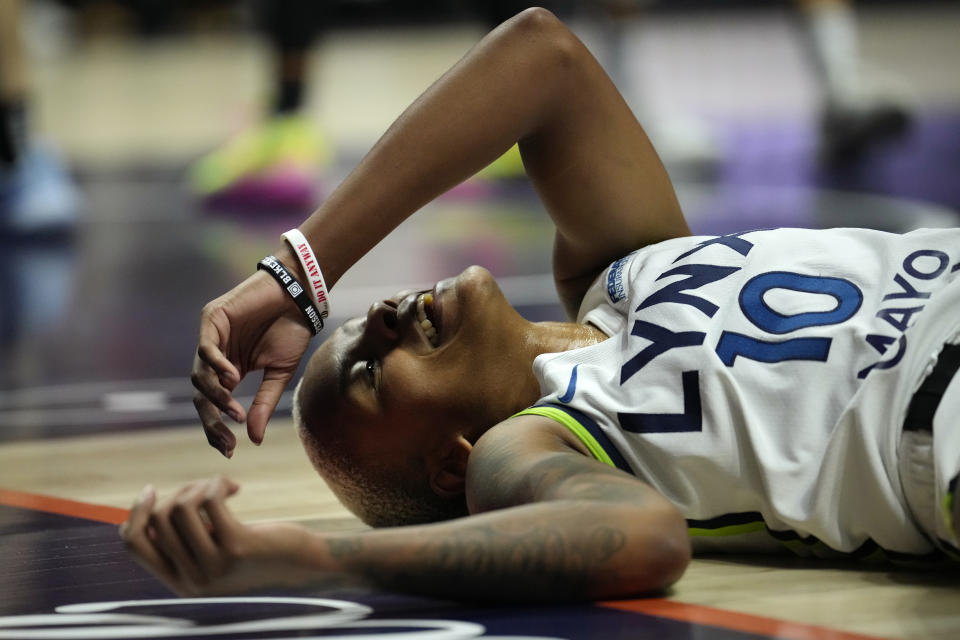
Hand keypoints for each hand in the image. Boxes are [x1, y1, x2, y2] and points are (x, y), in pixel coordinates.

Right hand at [120, 477, 311, 595]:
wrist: (303, 563)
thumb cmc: (256, 551)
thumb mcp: (213, 551)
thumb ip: (183, 540)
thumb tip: (145, 511)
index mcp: (179, 583)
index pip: (133, 545)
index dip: (135, 513)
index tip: (151, 490)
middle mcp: (192, 581)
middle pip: (158, 520)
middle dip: (178, 493)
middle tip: (205, 488)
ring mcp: (214, 567)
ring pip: (180, 508)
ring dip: (199, 486)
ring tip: (220, 487)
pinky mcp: (236, 547)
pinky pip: (209, 500)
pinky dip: (217, 484)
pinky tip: (234, 488)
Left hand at [192, 265, 311, 456]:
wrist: (299, 297)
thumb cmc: (291, 330)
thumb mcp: (279, 374)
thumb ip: (263, 403)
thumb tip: (254, 439)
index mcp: (229, 371)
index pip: (213, 405)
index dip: (217, 428)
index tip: (230, 449)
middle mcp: (216, 357)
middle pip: (200, 395)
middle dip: (211, 420)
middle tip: (227, 438)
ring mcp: (211, 338)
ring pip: (198, 375)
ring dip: (215, 396)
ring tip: (235, 408)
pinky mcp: (212, 319)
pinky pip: (205, 349)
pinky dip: (216, 366)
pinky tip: (233, 377)